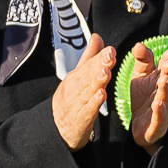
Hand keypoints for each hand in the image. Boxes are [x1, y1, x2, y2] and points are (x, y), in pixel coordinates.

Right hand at [51, 34, 117, 149]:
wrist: (57, 130)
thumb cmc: (70, 100)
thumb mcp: (77, 77)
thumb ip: (89, 58)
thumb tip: (97, 37)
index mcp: (74, 79)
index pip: (87, 66)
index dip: (99, 58)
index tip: (110, 49)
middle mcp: (73, 90)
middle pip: (87, 76)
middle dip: (98, 65)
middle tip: (109, 56)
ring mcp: (75, 105)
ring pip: (87, 92)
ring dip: (96, 82)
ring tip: (106, 72)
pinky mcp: (79, 120)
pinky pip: (87, 111)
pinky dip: (93, 104)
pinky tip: (101, 96)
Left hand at [123, 43, 167, 150]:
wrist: (141, 126)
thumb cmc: (143, 98)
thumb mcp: (141, 77)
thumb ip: (142, 62)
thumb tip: (138, 44)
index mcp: (162, 83)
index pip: (167, 71)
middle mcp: (166, 96)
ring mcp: (163, 111)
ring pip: (166, 100)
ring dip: (166, 90)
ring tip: (164, 80)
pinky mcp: (157, 126)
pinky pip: (159, 118)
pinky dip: (159, 112)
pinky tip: (157, 104)